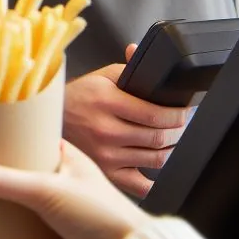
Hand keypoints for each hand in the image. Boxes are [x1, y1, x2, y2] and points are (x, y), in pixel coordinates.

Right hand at [62, 45, 188, 196]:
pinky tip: (157, 168)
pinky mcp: (106, 173)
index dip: (178, 115)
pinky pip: (139, 186)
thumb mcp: (102, 76)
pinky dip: (154, 180)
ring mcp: (105, 156)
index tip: (185, 112)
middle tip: (183, 124)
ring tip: (174, 140)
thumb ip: (128, 68)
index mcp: (106, 102)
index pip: (154, 114)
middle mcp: (105, 131)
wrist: (53, 120)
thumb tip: (140, 52)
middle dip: (179, 131)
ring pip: (155, 160)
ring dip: (172, 150)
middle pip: (158, 138)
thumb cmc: (80, 97)